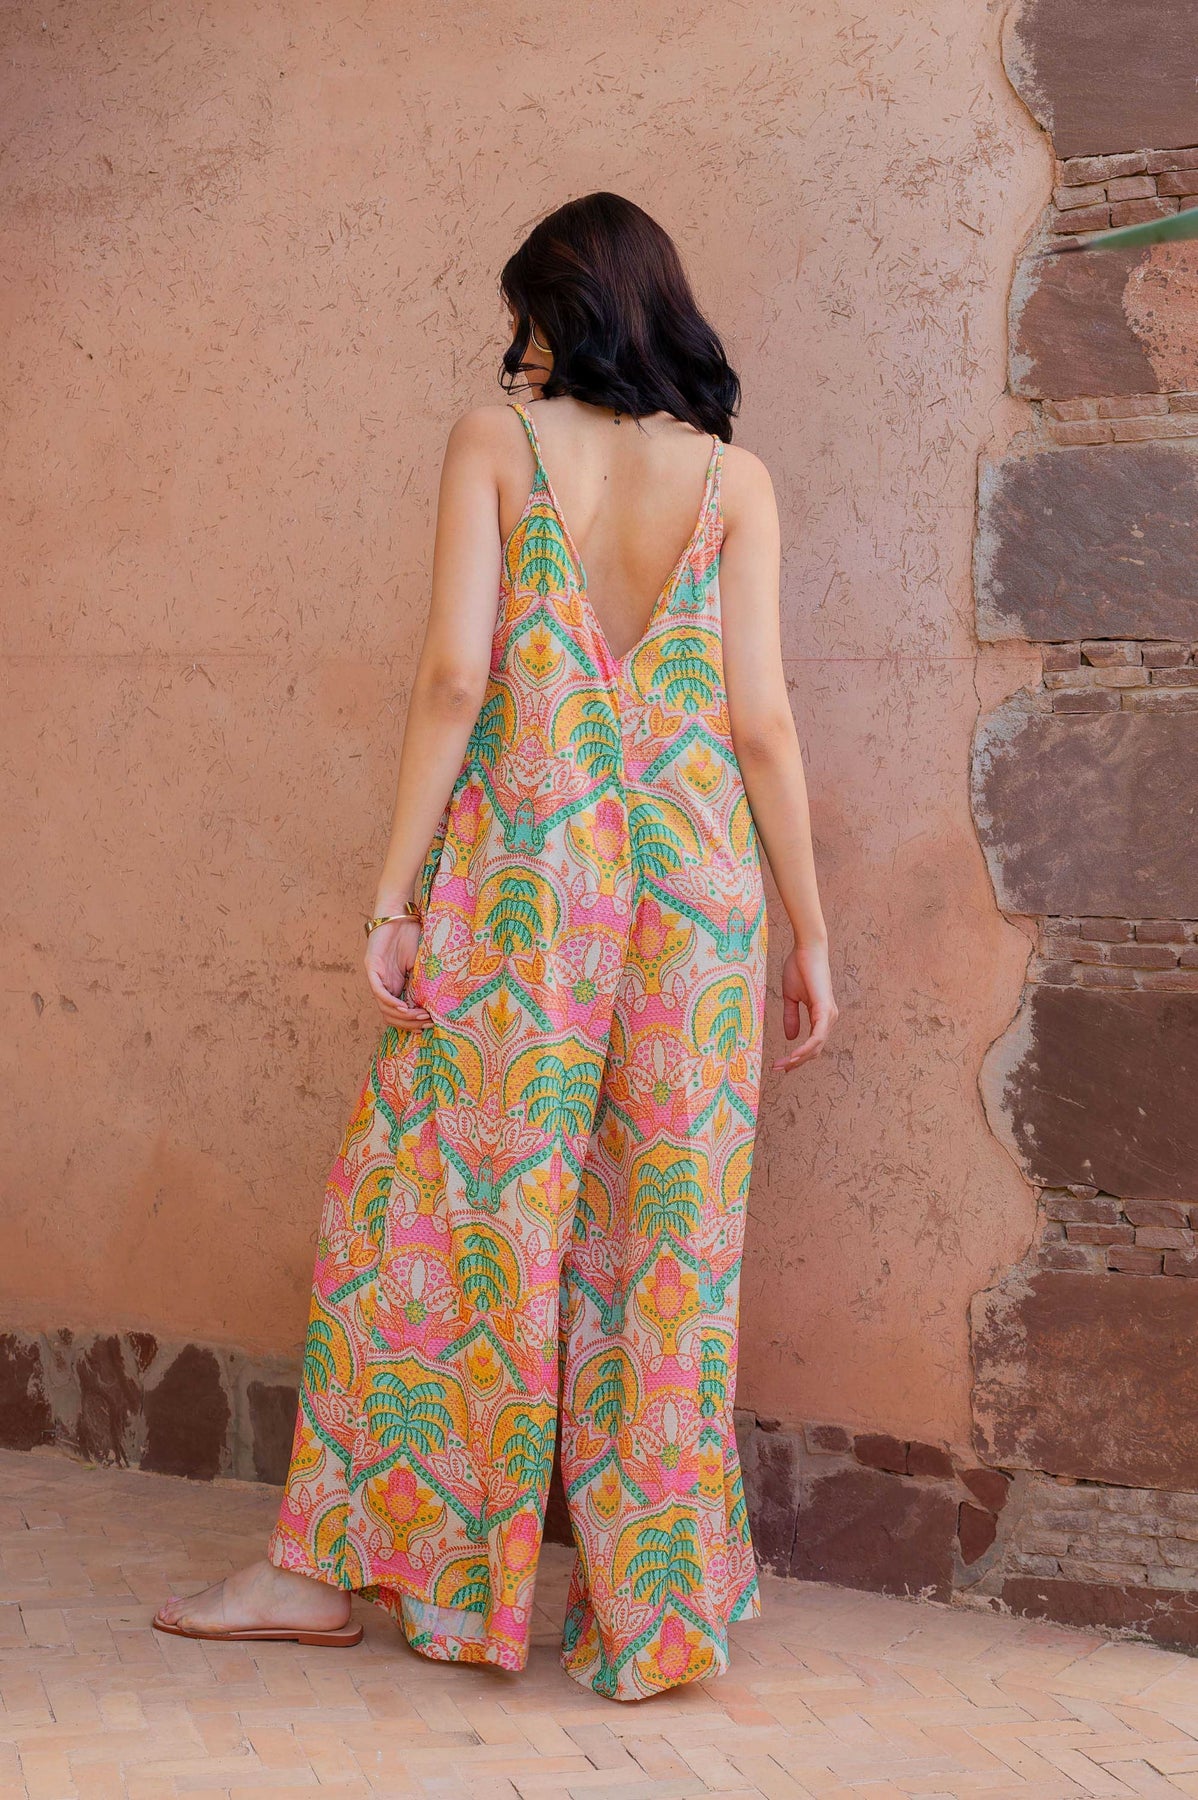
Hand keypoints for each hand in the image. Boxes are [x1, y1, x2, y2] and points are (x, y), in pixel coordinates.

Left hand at [364, 919, 432, 1030]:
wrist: (400, 913)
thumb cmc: (411, 934)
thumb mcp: (421, 964)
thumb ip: (424, 981)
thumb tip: (437, 1004)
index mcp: (394, 984)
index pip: (398, 1013)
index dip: (412, 1022)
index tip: (430, 1023)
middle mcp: (383, 984)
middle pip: (391, 1015)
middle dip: (410, 1023)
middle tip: (427, 1022)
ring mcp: (376, 977)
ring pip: (384, 1008)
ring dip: (403, 1016)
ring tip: (420, 1016)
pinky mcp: (371, 967)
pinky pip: (379, 992)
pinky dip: (391, 1002)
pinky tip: (404, 1007)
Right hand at [772, 939, 836, 1071]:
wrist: (806, 949)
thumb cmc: (799, 968)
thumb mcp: (791, 997)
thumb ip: (791, 1017)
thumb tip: (790, 1037)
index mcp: (821, 1015)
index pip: (812, 1044)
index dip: (797, 1056)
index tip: (781, 1064)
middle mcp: (828, 1018)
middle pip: (815, 1050)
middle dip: (796, 1062)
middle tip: (778, 1068)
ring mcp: (828, 1015)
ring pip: (816, 1047)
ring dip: (799, 1059)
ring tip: (783, 1065)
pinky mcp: (825, 1010)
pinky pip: (817, 1037)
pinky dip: (806, 1049)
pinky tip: (794, 1056)